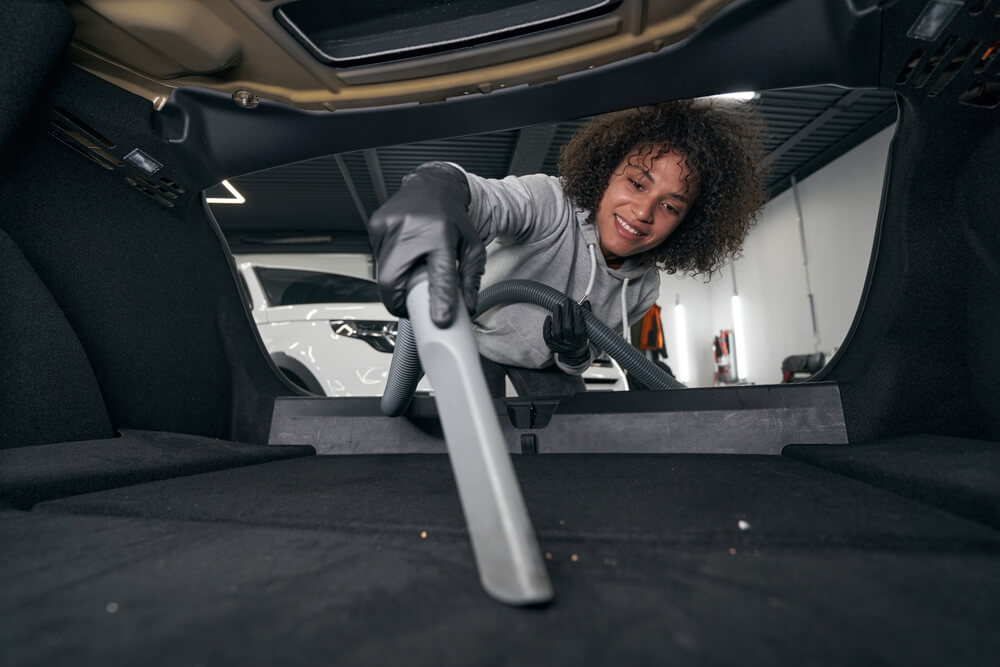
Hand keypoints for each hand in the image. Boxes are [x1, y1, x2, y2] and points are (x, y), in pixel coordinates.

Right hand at [367, 163, 485, 327]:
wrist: (432, 186)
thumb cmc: (452, 218)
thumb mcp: (471, 247)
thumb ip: (470, 279)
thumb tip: (466, 309)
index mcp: (440, 235)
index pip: (439, 275)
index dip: (439, 300)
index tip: (440, 320)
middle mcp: (411, 228)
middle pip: (394, 282)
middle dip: (400, 302)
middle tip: (413, 304)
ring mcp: (389, 226)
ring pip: (383, 274)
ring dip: (396, 283)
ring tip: (413, 271)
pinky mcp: (376, 226)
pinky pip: (378, 260)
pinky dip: (390, 266)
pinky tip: (403, 254)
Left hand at [543, 299, 590, 365]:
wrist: (574, 354)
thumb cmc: (580, 337)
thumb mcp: (587, 329)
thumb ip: (587, 316)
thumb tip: (586, 302)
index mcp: (580, 340)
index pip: (579, 329)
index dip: (578, 317)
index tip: (576, 306)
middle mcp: (570, 344)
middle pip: (567, 328)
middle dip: (566, 313)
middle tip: (566, 302)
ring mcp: (560, 346)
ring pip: (556, 331)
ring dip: (556, 317)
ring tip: (557, 306)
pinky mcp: (551, 345)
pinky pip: (547, 336)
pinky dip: (546, 326)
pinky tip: (548, 317)